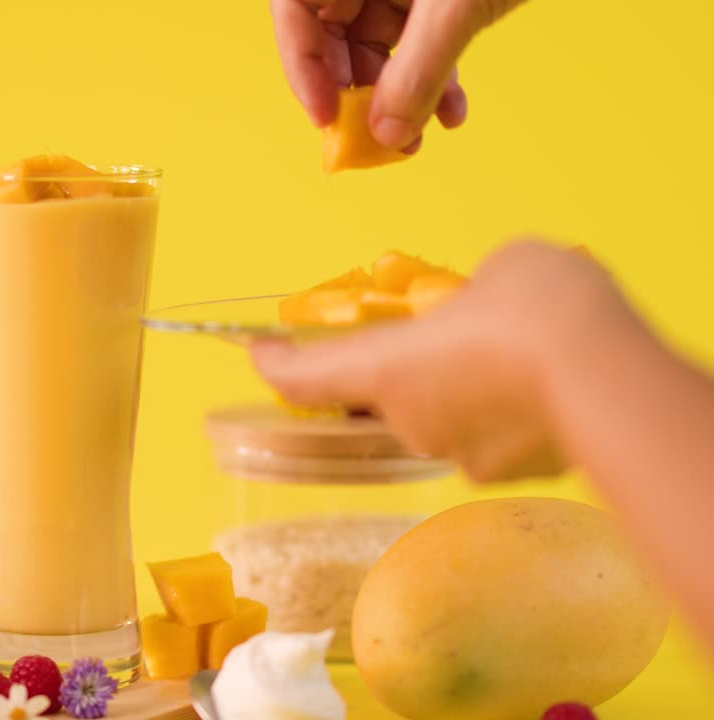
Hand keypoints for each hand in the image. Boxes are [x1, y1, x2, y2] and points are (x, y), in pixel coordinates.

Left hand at [250, 241, 646, 481]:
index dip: (276, 365)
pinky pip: (487, 438)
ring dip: (452, 391)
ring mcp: (458, 455)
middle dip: (394, 372)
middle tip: (426, 339)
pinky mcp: (508, 474)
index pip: (304, 377)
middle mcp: (408, 421)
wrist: (610, 380)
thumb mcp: (500, 270)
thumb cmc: (539, 310)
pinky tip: (537, 387)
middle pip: (377, 399)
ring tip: (501, 356)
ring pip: (437, 420)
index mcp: (384, 368)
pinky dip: (499, 414)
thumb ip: (474, 294)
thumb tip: (489, 305)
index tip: (259, 352)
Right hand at [269, 0, 525, 148]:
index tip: (326, 118)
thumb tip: (386, 135)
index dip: (302, 67)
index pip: (295, 10)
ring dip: (396, 100)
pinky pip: (416, 48)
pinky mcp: (431, 0)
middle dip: (355, 94)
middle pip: (331, 38)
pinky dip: (431, 82)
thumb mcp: (455, 6)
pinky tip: (451, 112)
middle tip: (372, 139)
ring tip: (416, 138)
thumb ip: (418, 70)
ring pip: (376, 51)